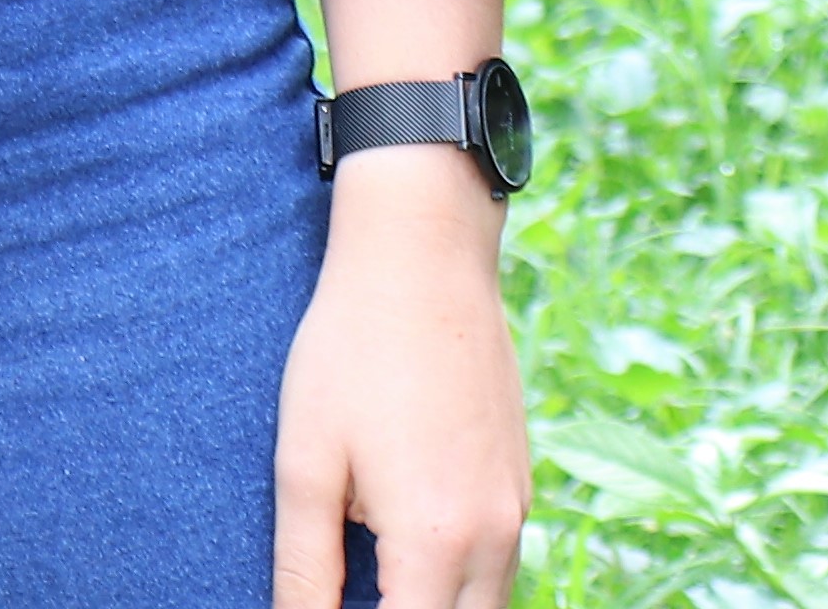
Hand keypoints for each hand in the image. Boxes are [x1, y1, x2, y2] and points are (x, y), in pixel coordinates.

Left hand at [271, 152, 526, 607]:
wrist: (423, 254)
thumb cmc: (351, 351)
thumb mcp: (305, 465)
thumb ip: (305, 572)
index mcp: (435, 541)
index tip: (326, 605)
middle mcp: (494, 536)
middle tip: (354, 590)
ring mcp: (518, 506)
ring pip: (488, 606)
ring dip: (437, 605)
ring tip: (378, 577)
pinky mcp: (521, 479)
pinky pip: (500, 563)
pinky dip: (460, 581)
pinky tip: (409, 550)